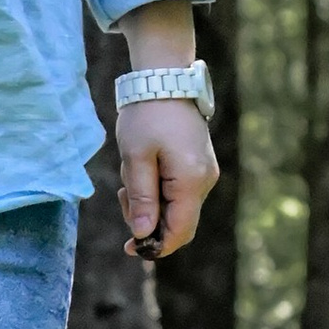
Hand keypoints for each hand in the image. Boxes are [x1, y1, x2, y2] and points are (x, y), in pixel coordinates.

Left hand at [117, 96, 218, 261]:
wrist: (164, 80)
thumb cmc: (147, 115)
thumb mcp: (135, 158)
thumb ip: (141, 199)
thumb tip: (142, 235)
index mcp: (191, 181)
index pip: (179, 232)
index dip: (155, 246)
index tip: (129, 248)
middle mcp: (205, 181)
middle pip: (178, 224)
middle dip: (148, 221)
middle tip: (123, 196)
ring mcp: (204, 173)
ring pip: (176, 208)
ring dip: (149, 202)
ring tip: (131, 173)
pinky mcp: (198, 166)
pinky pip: (178, 192)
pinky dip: (157, 190)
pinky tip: (143, 169)